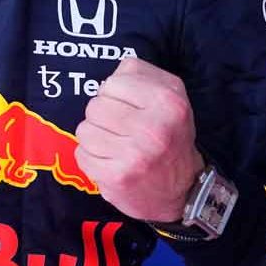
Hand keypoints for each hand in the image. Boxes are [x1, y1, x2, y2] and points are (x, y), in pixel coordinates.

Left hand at [75, 58, 204, 223]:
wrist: (183, 191)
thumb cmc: (170, 137)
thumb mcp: (170, 96)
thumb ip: (139, 74)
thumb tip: (108, 76)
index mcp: (169, 101)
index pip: (112, 83)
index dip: (114, 94)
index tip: (128, 108)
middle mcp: (154, 127)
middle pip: (95, 106)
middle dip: (103, 117)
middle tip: (122, 130)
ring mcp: (135, 154)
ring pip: (85, 130)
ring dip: (95, 138)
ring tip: (116, 146)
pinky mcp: (117, 177)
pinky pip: (82, 155)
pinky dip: (92, 159)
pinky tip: (111, 162)